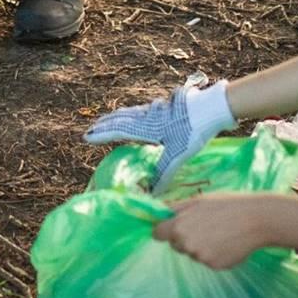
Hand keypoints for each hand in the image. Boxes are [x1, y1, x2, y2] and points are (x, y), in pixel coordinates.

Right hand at [85, 77, 234, 187]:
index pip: (118, 130)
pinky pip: (142, 110)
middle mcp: (147, 115)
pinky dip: (132, 113)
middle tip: (91, 127)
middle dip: (105, 124)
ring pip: (131, 112)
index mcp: (146, 126)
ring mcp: (157, 108)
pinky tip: (138, 115)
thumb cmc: (193, 130)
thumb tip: (152, 193)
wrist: (211, 107)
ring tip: (108, 120)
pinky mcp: (167, 105)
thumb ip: (163, 173)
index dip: (102, 134)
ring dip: (117, 117)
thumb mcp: (178, 155)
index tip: (86, 136)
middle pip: (121, 118)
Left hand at [154, 193, 278, 269]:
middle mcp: (186, 244)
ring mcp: (200, 258)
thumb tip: (158, 213)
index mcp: (178, 226)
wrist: (256, 219)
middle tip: (205, 225)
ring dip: (201, 245)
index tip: (172, 227)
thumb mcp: (198, 200)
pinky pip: (208, 260)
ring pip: (193, 253)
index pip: (158, 234)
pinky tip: (227, 242)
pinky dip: (215, 254)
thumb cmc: (226, 205)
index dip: (164, 230)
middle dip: (184, 237)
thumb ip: (174, 209)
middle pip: (176, 245)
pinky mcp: (214, 266)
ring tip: (220, 232)